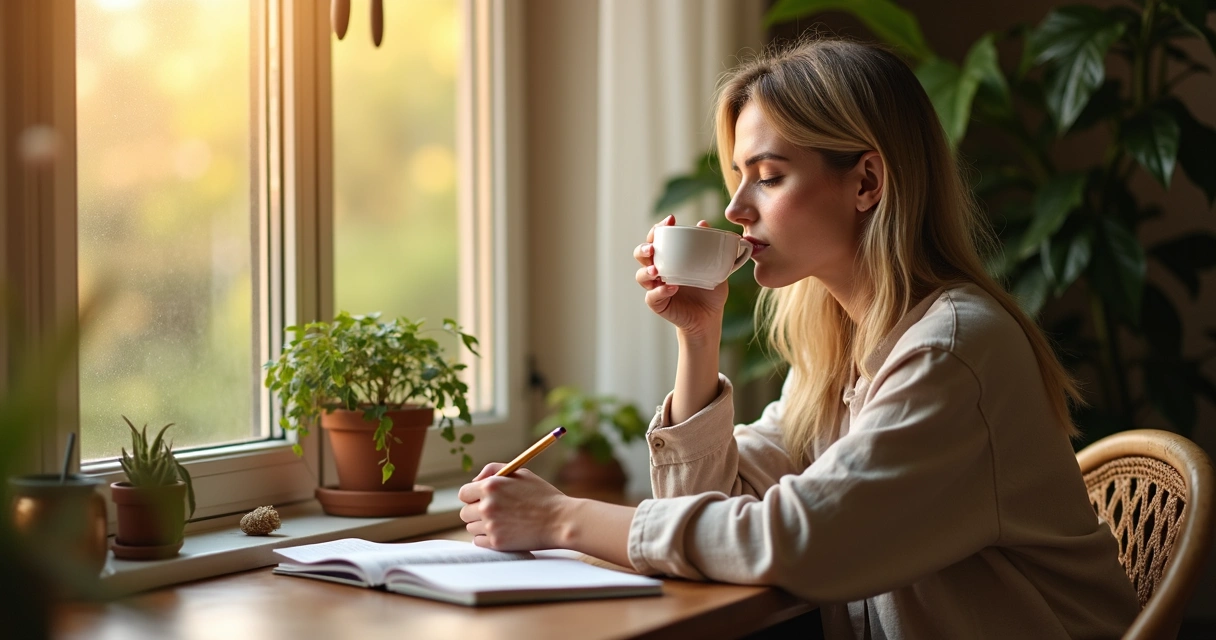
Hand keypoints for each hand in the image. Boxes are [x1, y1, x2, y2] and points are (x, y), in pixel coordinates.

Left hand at [458, 463, 570, 550]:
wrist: (561, 521)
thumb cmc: (543, 495)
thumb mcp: (521, 473)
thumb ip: (494, 470)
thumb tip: (474, 480)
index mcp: (490, 486)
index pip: (463, 493)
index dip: (472, 496)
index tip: (480, 499)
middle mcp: (486, 506)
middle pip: (464, 512)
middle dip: (475, 512)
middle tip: (493, 512)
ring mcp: (491, 526)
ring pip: (471, 528)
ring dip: (482, 526)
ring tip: (502, 522)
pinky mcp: (497, 543)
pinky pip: (478, 541)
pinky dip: (487, 538)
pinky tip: (502, 532)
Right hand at [634, 215, 728, 339]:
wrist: (710, 316)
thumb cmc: (710, 289)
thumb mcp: (714, 266)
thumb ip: (709, 247)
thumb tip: (703, 223)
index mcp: (668, 257)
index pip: (657, 238)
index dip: (658, 228)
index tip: (670, 220)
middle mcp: (658, 270)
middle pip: (641, 254)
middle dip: (643, 248)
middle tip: (652, 248)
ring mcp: (656, 287)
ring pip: (641, 276)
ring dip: (646, 271)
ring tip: (656, 271)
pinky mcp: (658, 304)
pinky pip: (652, 297)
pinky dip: (659, 291)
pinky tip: (671, 288)